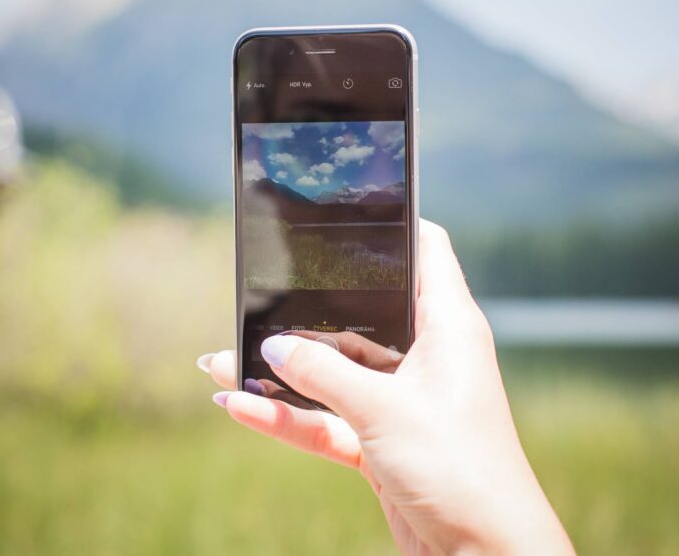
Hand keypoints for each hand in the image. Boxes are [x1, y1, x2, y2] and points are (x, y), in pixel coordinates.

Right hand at [198, 220, 573, 554]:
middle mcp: (426, 355)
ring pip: (333, 373)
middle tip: (254, 297)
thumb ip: (324, 375)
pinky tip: (239, 408)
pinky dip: (286, 418)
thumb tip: (271, 348)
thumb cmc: (458, 469)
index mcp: (447, 326)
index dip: (390, 226)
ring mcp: (401, 400)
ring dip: (281, 373)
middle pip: (359, 316)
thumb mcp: (383, 412)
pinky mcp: (382, 441)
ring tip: (220, 360)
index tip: (341, 209)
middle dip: (305, 313)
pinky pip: (326, 420)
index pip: (425, 250)